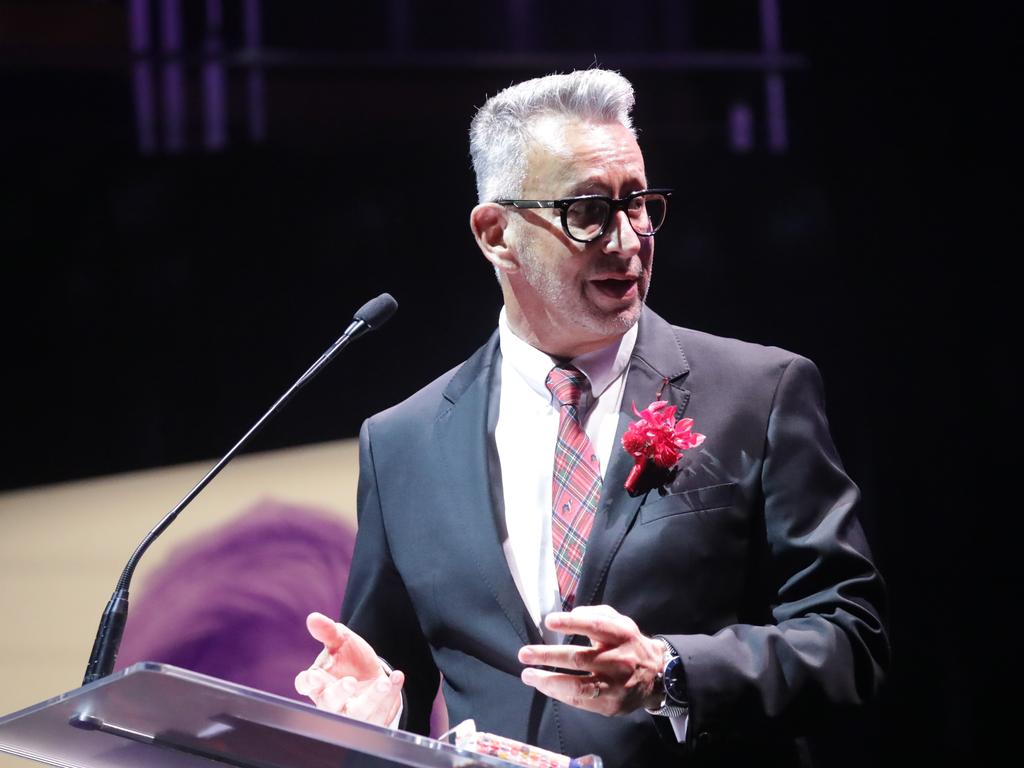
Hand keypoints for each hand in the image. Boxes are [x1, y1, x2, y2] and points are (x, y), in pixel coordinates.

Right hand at [294, 612, 404, 725]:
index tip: (314, 677)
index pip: (305, 685)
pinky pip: (381, 713)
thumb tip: (313, 618)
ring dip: (372, 698)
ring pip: (357, 713)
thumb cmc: (349, 659)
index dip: (308, 683)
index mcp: (318, 682)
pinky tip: (397, 677)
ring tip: (384, 682)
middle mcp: (331, 702)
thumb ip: (328, 631)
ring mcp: (351, 714)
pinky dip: (391, 695)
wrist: (372, 674)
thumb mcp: (341, 641)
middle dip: (339, 693)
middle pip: (330, 703)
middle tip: (350, 682)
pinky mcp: (371, 720)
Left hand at [518, 605, 664, 715]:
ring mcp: (616, 685)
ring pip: (579, 685)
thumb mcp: (620, 622)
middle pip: (580, 658)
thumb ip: (596, 614)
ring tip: (528, 675)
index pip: (595, 626)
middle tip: (525, 653)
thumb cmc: (628, 644)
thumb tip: (573, 614)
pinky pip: (581, 701)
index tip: (549, 621)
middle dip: (548, 656)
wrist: (657, 676)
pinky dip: (559, 693)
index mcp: (622, 635)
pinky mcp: (611, 705)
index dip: (571, 623)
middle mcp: (620, 660)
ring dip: (549, 681)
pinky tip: (544, 685)